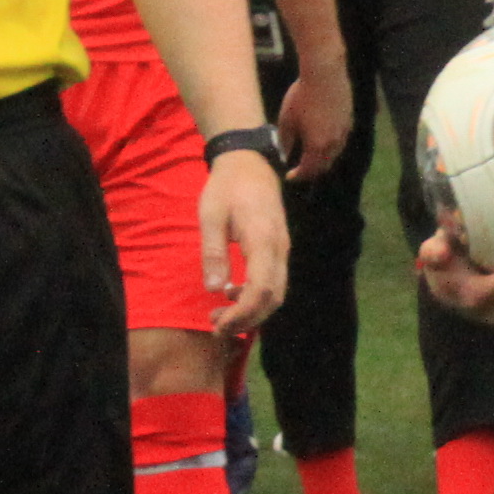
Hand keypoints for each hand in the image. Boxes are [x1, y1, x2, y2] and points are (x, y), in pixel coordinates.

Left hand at [199, 151, 289, 335]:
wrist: (249, 164)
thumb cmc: (227, 188)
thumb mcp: (211, 216)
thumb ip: (214, 252)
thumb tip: (213, 289)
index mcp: (264, 239)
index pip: (262, 288)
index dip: (243, 313)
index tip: (219, 325)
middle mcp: (280, 248)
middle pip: (274, 297)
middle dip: (247, 319)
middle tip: (217, 329)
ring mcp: (282, 250)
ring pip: (277, 293)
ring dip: (252, 311)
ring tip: (220, 317)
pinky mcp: (278, 250)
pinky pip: (274, 282)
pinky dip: (255, 298)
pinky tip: (231, 295)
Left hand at [275, 61, 347, 181]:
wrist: (324, 74)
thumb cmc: (302, 96)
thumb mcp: (287, 119)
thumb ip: (285, 141)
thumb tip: (284, 154)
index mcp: (317, 146)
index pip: (308, 170)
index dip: (298, 176)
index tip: (289, 176)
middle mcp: (334, 144)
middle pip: (324, 167)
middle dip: (311, 171)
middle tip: (300, 170)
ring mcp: (344, 133)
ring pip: (334, 155)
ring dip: (323, 160)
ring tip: (312, 156)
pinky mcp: (349, 122)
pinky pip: (340, 141)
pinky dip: (331, 147)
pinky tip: (323, 139)